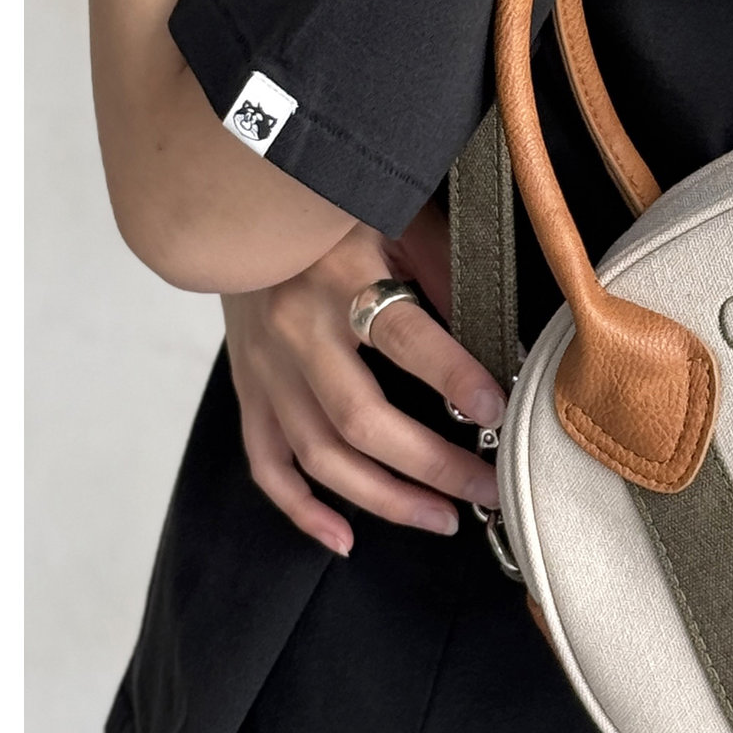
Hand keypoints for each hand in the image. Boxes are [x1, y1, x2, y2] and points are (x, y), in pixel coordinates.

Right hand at [223, 213, 505, 554]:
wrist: (234, 196)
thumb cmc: (331, 205)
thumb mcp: (397, 216)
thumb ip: (444, 272)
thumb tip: (496, 338)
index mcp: (341, 275)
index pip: (403, 337)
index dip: (453, 378)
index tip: (497, 409)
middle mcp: (297, 330)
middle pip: (361, 420)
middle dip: (433, 466)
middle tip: (488, 488)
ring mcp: (265, 367)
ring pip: (320, 456)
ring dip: (385, 499)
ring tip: (444, 518)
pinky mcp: (247, 389)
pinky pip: (267, 465)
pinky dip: (302, 510)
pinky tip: (345, 537)